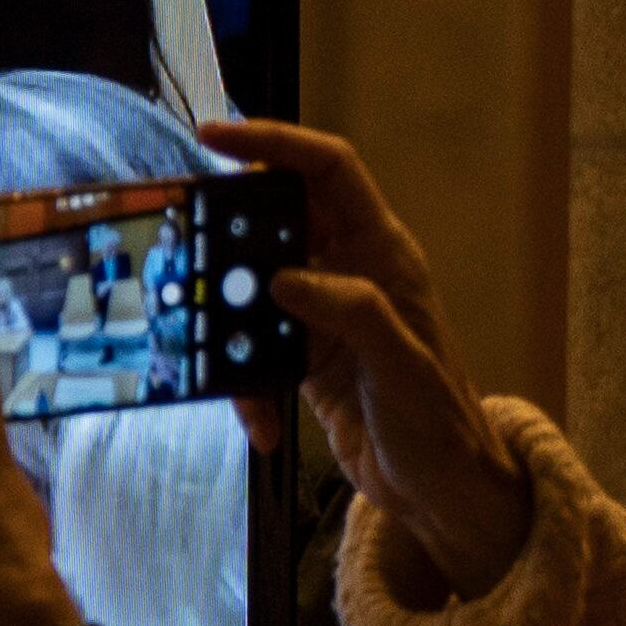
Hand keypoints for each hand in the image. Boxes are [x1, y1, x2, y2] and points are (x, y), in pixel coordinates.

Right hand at [193, 119, 535, 599]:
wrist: (439, 488)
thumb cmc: (438, 423)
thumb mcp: (400, 363)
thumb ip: (349, 310)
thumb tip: (283, 278)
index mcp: (382, 254)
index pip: (326, 170)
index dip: (274, 143)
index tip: (213, 138)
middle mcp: (349, 272)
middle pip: (275, 222)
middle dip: (228, 238)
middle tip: (186, 254)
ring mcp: (322, 315)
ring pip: (252, 290)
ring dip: (229, 326)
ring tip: (218, 357)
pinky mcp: (302, 358)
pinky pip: (253, 351)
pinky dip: (246, 387)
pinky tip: (263, 424)